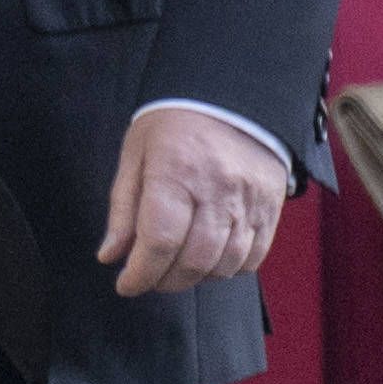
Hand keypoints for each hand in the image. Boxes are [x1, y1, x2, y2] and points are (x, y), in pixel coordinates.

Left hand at [97, 105, 288, 298]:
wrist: (233, 99)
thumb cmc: (174, 126)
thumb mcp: (135, 156)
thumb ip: (123, 208)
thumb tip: (111, 256)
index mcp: (176, 172)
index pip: (159, 240)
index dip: (140, 273)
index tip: (126, 284)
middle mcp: (218, 190)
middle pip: (194, 260)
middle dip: (165, 281)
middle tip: (148, 278)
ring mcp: (250, 201)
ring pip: (225, 264)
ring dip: (195, 278)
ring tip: (174, 271)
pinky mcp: (271, 208)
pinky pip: (253, 256)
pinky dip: (227, 269)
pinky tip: (207, 261)